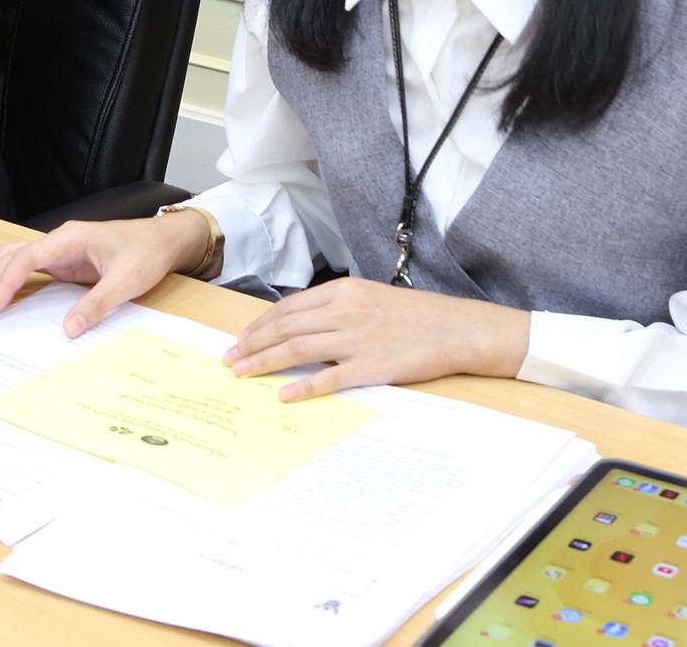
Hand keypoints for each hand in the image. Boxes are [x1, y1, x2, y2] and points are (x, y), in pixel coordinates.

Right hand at [0, 211, 211, 337]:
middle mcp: (60, 240)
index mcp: (71, 237)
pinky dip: (11, 285)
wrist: (164, 240)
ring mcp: (60, 251)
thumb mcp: (126, 281)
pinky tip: (3, 305)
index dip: (5, 282)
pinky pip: (29, 271)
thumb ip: (97, 304)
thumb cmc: (147, 252)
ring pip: (15, 261)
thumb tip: (69, 329)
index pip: (28, 258)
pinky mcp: (64, 263)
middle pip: (11, 258)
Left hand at [223, 277, 531, 400]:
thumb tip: (299, 323)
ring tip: (242, 373)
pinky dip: (303, 386)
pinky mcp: (373, 366)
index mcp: (343, 291)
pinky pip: (330, 377)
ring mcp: (358, 339)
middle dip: (251, 343)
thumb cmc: (415, 315)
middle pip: (285, 327)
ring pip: (298, 348)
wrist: (457, 327)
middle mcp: (346, 311)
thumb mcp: (370, 296)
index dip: (259, 324)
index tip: (241, 338)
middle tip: (229, 359)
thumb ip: (336, 307)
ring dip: (264, 362)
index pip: (288, 307)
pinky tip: (284, 395)